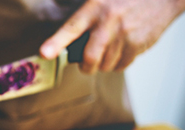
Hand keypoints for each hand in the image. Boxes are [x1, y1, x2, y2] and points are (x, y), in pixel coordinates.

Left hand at [40, 0, 184, 73]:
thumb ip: (84, 15)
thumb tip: (68, 39)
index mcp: (95, 8)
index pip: (71, 28)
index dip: (56, 42)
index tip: (44, 53)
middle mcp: (109, 23)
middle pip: (90, 57)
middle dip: (84, 66)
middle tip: (84, 64)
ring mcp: (125, 35)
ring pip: (105, 65)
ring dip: (102, 64)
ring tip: (106, 52)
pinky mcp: (139, 45)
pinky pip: (121, 65)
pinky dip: (117, 64)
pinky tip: (120, 50)